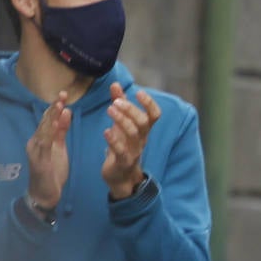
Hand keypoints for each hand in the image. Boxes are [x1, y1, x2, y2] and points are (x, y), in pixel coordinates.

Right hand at [26, 93, 70, 208]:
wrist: (44, 194)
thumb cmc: (52, 171)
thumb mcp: (59, 148)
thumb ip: (61, 131)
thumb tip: (67, 112)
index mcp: (41, 138)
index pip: (49, 119)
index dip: (55, 107)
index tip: (64, 95)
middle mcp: (36, 141)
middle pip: (45, 122)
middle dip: (53, 108)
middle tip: (62, 94)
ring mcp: (36, 150)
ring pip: (43, 130)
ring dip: (51, 118)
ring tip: (59, 105)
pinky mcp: (39, 160)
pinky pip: (44, 145)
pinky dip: (49, 134)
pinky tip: (55, 125)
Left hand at [102, 83, 161, 197]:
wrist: (121, 176)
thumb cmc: (122, 146)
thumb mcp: (121, 124)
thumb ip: (119, 104)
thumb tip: (115, 84)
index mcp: (143, 130)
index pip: (154, 115)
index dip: (149, 103)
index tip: (138, 92)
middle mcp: (141, 139)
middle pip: (143, 122)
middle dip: (131, 109)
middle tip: (115, 101)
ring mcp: (134, 151)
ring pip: (133, 134)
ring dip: (122, 120)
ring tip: (109, 109)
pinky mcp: (123, 162)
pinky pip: (121, 151)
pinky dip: (114, 140)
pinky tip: (105, 131)